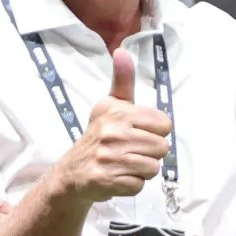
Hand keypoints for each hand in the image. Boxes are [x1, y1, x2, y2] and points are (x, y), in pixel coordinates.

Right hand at [52, 48, 171, 203]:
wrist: (72, 173)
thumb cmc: (99, 137)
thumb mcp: (110, 106)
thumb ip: (123, 80)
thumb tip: (122, 50)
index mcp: (116, 111)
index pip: (164, 124)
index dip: (155, 132)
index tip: (137, 133)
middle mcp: (111, 131)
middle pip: (162, 148)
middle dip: (150, 153)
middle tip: (130, 152)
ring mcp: (107, 157)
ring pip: (152, 167)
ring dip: (142, 170)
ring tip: (125, 165)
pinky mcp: (105, 180)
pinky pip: (139, 185)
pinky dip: (131, 185)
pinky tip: (117, 178)